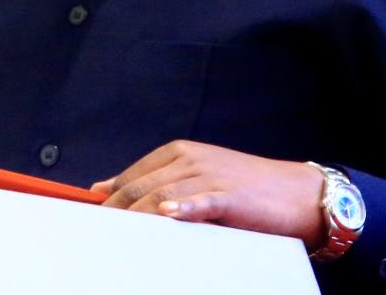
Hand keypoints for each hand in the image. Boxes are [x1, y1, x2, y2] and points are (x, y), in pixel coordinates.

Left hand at [90, 140, 326, 246]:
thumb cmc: (242, 190)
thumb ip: (153, 183)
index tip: (90, 219)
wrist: (295, 193)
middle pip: (142, 186)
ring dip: (139, 214)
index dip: (110, 198)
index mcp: (178, 153)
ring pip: (163, 194)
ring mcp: (209, 176)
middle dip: (117, 210)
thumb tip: (104, 189)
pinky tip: (168, 214)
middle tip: (96, 233)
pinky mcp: (229, 195)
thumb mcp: (194, 178)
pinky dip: (184, 207)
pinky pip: (202, 201)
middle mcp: (190, 159)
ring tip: (118, 232)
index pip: (132, 175)